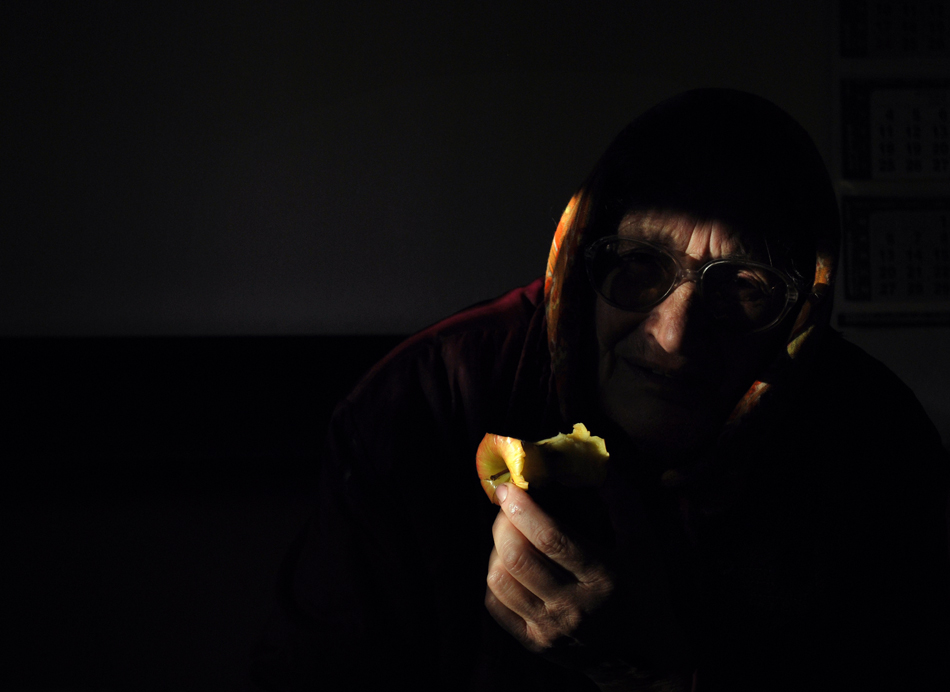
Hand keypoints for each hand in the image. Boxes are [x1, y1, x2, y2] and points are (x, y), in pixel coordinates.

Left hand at [484, 482, 693, 689]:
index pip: (552, 539)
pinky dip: (495, 575)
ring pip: (500, 580)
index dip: (524, 508)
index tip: (510, 486)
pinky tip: (509, 561)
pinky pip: (496, 604)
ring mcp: (551, 630)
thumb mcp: (643, 543)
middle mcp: (575, 608)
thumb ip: (621, 500)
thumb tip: (593, 459)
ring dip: (497, 546)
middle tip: (508, 504)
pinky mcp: (535, 643)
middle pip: (518, 558)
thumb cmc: (644, 589)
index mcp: (604, 578)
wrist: (643, 656)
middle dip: (504, 522)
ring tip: (510, 531)